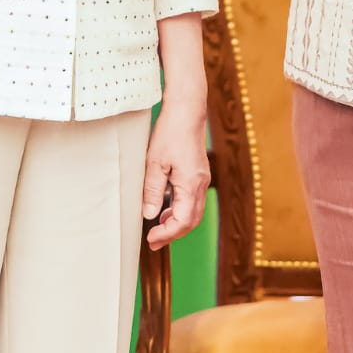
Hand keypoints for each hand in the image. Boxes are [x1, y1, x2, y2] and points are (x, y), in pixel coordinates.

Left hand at [142, 98, 209, 249]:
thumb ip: (153, 191)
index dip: (167, 234)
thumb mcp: (154, 162)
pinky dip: (180, 210)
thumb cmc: (170, 132)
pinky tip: (166, 208)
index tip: (150, 239)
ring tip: (157, 228)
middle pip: (191, 220)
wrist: (187, 110)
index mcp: (191, 184)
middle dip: (173, 234)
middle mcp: (201, 184)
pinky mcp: (198, 173)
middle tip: (153, 242)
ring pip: (194, 211)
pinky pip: (193, 199)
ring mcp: (202, 178)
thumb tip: (150, 215)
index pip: (182, 221)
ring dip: (177, 223)